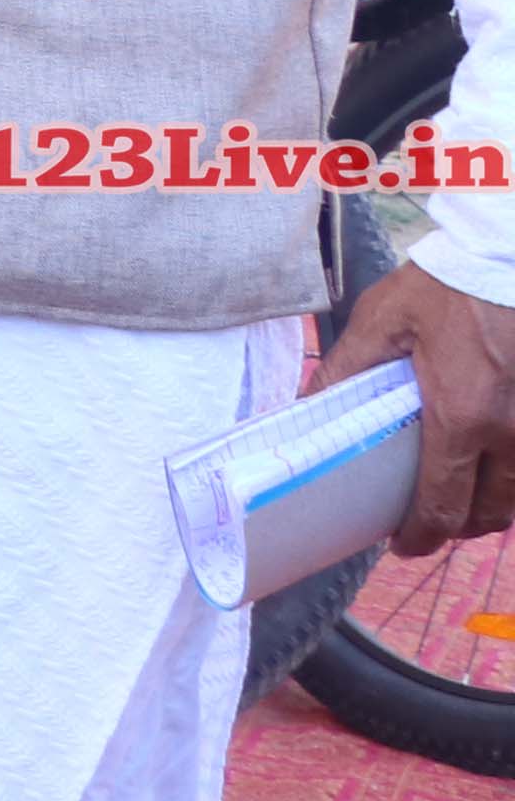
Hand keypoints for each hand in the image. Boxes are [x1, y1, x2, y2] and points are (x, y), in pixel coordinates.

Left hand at [328, 262, 514, 554]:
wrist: (506, 255)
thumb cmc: (447, 284)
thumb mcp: (380, 320)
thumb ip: (344, 369)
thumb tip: (306, 406)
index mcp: (462, 416)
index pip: (443, 503)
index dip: (421, 536)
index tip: (402, 545)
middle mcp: (510, 431)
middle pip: (489, 514)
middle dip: (455, 530)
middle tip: (424, 525)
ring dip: (489, 510)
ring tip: (456, 500)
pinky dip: (512, 482)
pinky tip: (488, 470)